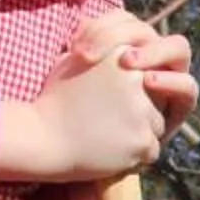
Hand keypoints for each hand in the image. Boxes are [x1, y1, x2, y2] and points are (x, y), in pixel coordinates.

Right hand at [0, 19, 174, 183]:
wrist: (43, 137)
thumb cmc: (55, 101)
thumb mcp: (73, 62)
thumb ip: (101, 52)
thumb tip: (117, 45)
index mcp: (122, 53)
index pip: (147, 75)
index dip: (129, 91)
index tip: (107, 101)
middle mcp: (137, 77)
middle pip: (156, 100)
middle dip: (138, 112)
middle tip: (106, 120)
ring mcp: (142, 108)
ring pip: (156, 125)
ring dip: (138, 133)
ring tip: (106, 135)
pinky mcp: (142, 138)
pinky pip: (152, 150)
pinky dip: (135, 154)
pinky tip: (110, 150)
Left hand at [78, 11, 198, 137]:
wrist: (83, 149)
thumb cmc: (74, 110)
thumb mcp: (73, 77)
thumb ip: (79, 52)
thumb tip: (81, 23)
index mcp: (126, 43)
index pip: (123, 20)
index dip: (102, 28)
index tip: (75, 49)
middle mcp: (151, 56)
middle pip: (146, 29)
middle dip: (127, 35)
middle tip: (97, 52)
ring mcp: (169, 78)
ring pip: (178, 48)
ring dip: (154, 51)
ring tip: (128, 61)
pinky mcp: (179, 106)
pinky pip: (187, 88)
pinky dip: (171, 81)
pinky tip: (149, 82)